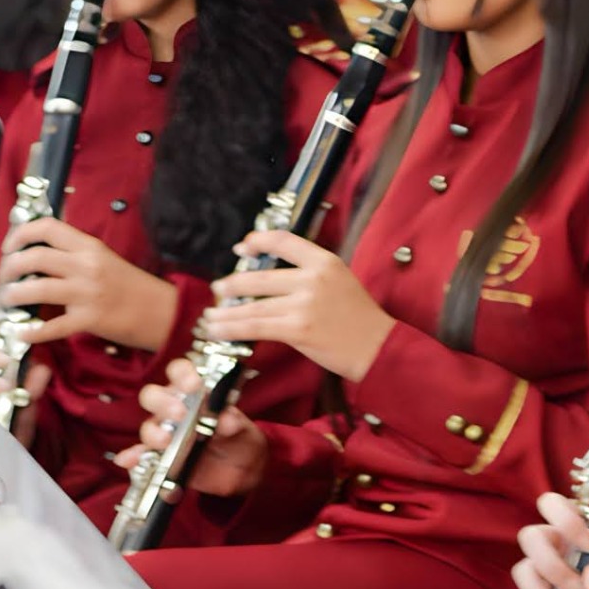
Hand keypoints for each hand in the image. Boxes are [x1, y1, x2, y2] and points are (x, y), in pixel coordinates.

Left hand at [0, 215, 179, 357]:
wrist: (163, 313)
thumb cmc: (131, 287)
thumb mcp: (103, 259)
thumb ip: (74, 254)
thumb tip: (35, 255)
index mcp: (89, 246)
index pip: (47, 227)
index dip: (20, 234)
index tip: (9, 248)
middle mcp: (87, 265)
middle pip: (35, 256)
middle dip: (8, 268)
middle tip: (3, 279)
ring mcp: (88, 293)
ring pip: (38, 288)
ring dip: (13, 295)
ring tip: (8, 300)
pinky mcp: (90, 320)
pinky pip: (53, 326)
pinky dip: (33, 331)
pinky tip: (22, 332)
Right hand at [123, 360, 265, 497]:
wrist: (242, 474)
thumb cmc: (240, 441)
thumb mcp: (244, 431)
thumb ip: (235, 423)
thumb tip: (226, 419)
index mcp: (194, 393)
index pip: (179, 372)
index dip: (182, 373)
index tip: (194, 383)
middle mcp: (173, 410)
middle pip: (153, 396)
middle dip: (162, 402)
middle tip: (179, 413)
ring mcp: (164, 435)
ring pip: (147, 427)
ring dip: (152, 432)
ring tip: (165, 440)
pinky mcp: (158, 460)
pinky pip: (138, 457)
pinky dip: (131, 458)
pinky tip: (128, 460)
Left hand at [199, 230, 393, 382]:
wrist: (378, 348)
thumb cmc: (361, 319)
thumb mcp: (340, 282)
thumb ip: (311, 274)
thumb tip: (273, 278)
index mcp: (324, 261)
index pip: (283, 240)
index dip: (257, 242)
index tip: (241, 249)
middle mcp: (313, 278)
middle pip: (260, 276)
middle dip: (232, 284)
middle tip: (218, 290)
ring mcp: (304, 303)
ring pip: (253, 305)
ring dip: (226, 312)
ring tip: (210, 317)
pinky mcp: (298, 328)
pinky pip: (256, 326)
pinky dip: (232, 329)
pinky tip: (218, 330)